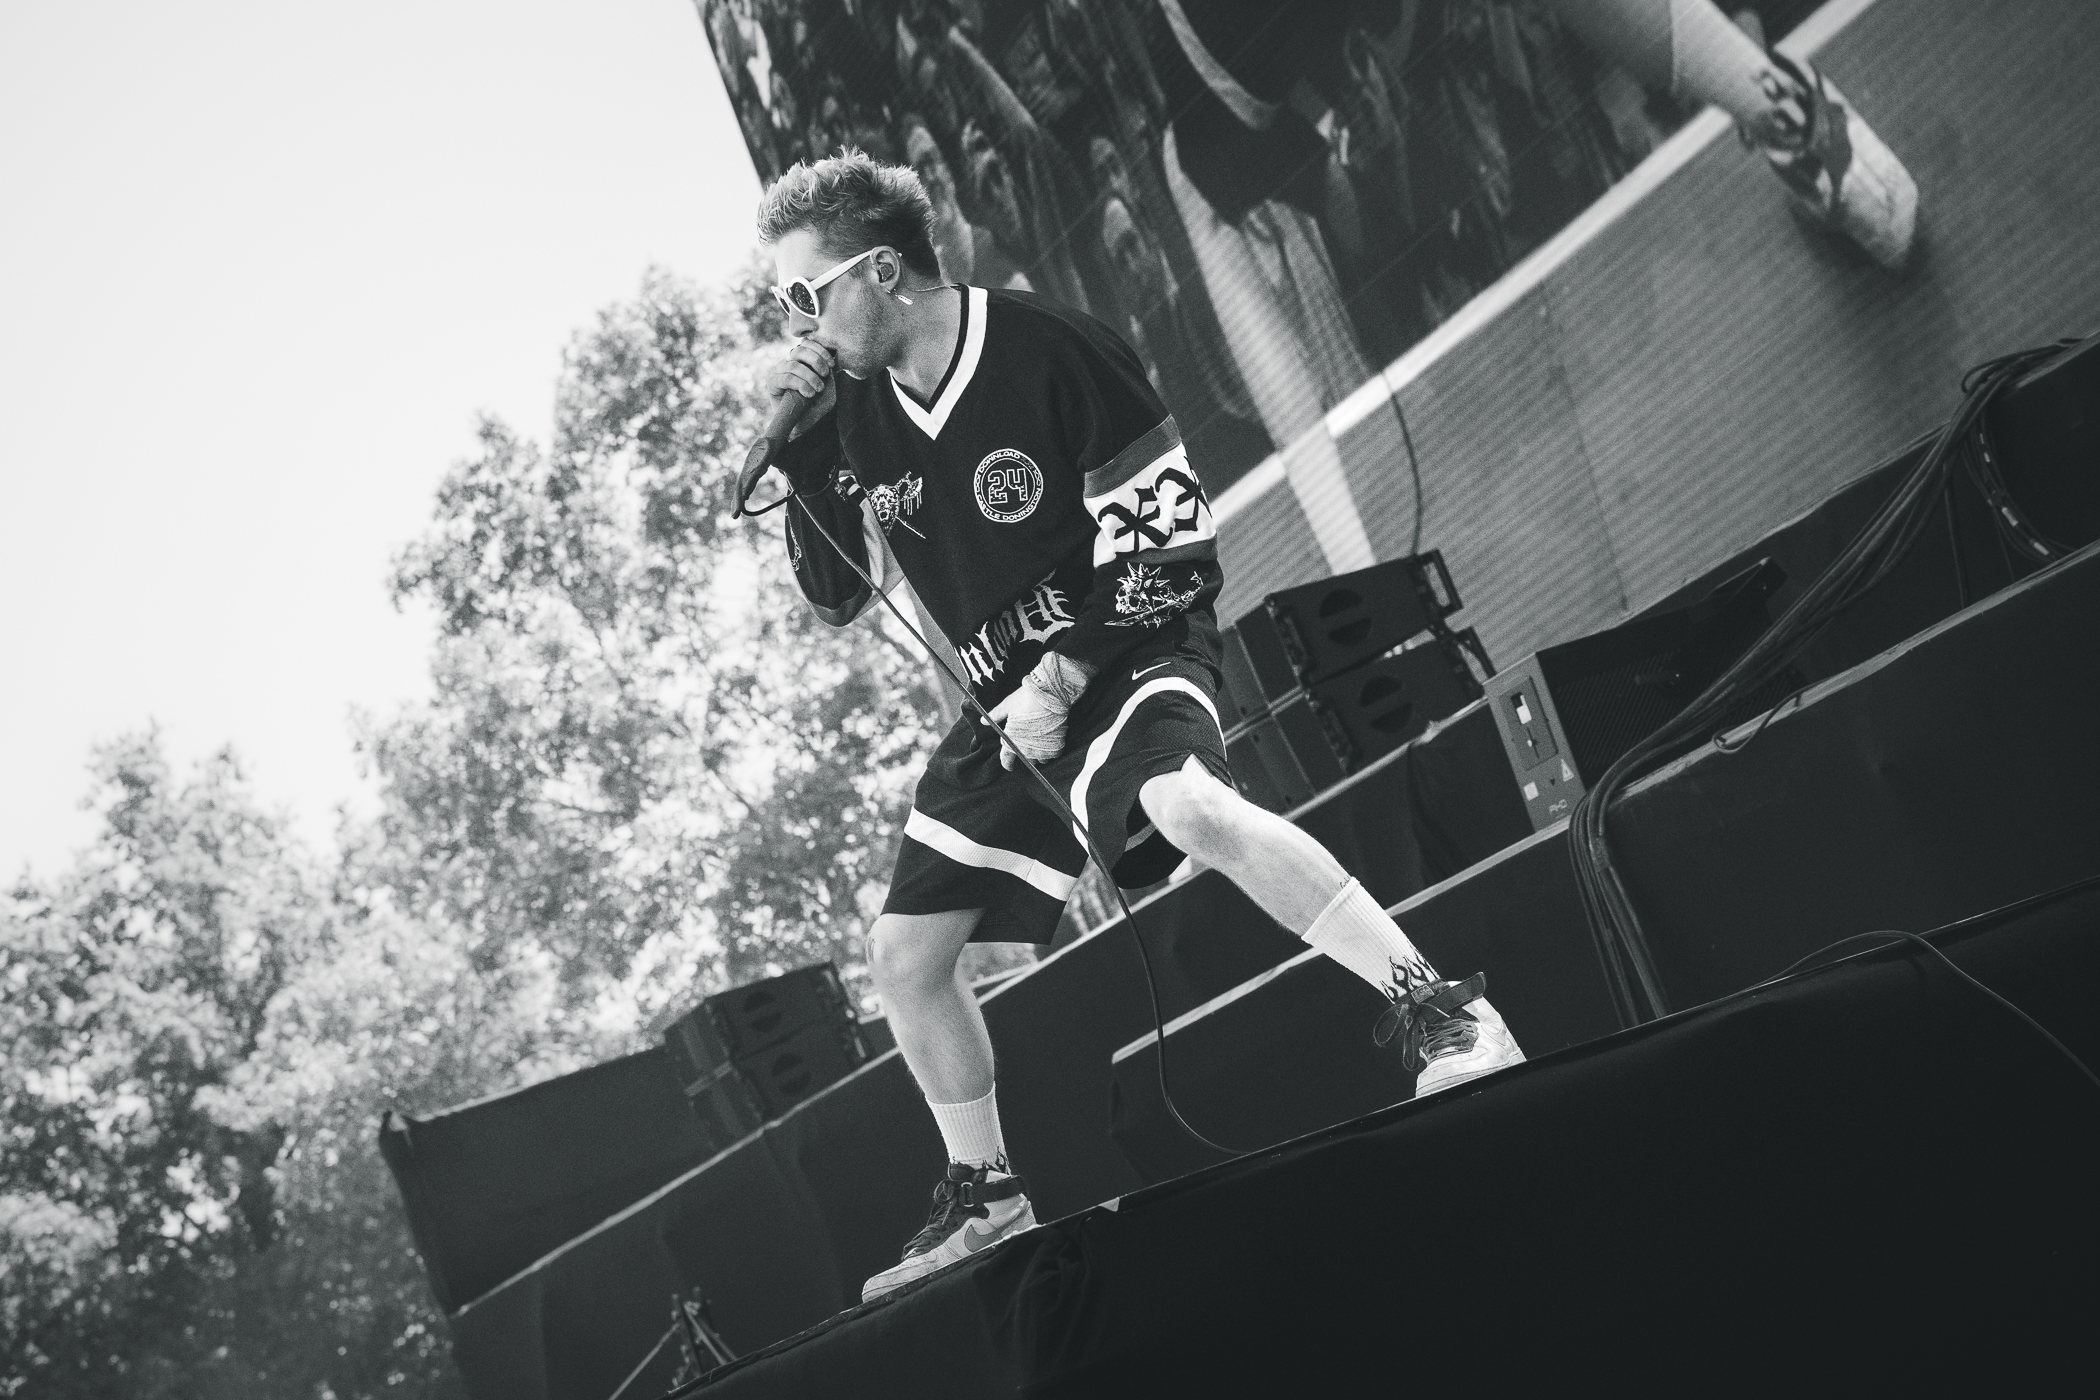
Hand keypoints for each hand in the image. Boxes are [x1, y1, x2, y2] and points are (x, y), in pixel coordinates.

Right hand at [768, 337, 836, 435]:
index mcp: (802, 359)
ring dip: (809, 376)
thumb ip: (828, 371)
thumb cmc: (817, 404)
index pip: (808, 344)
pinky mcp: (772, 382)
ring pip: (793, 365)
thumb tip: (827, 357)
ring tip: (818, 389)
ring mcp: (779, 371)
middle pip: (799, 349)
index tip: (832, 365)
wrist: (804, 423)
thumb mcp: (828, 386)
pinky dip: (800, 384)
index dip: (820, 351)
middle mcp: (789, 361)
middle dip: (815, 361)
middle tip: (825, 375)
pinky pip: (786, 378)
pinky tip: (809, 394)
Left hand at [982, 654, 1091, 770]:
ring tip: (1039, 744)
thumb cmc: (1026, 698)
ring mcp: (1042, 748)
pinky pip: (1053, 754)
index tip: (1009, 766)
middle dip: (1026, 755)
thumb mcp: (1007, 705)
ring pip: (1040, 759)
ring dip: (1039, 754)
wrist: (1049, 693)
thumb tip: (983, 720)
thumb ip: (996, 715)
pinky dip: (1050, 750)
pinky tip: (1049, 741)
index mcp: (1012, 741)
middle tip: (1028, 746)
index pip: (1007, 760)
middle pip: (1026, 760)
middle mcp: (1027, 749)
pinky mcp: (1056, 745)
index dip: (1007, 764)